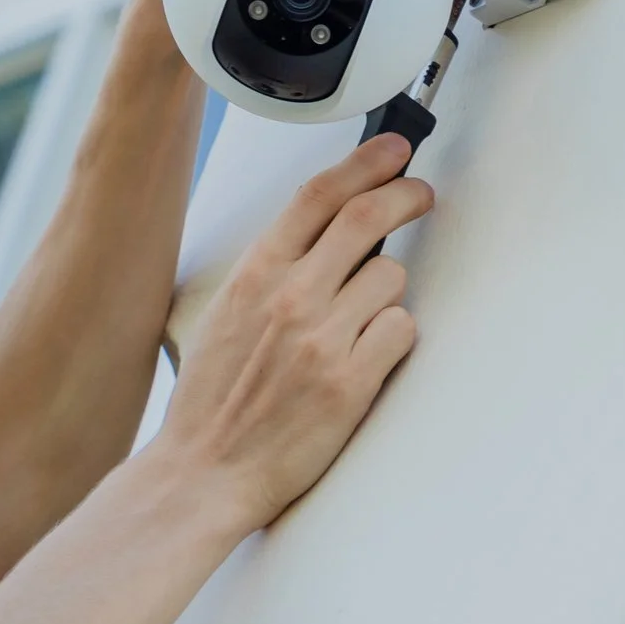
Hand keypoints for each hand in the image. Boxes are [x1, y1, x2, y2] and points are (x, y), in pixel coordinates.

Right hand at [154, 135, 431, 528]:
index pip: (318, 195)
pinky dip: (392, 339)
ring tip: (358, 324)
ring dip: (385, 293)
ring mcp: (322, 340)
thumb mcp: (225, 314)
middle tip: (419, 194)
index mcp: (254, 276)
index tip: (392, 152)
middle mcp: (290, 298)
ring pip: (390, 278)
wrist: (204, 470)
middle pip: (366, 217)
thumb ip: (271, 272)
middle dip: (405, 194)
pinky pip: (400, 330)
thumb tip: (324, 234)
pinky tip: (366, 358)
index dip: (364, 163)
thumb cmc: (213, 400)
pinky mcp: (351, 383)